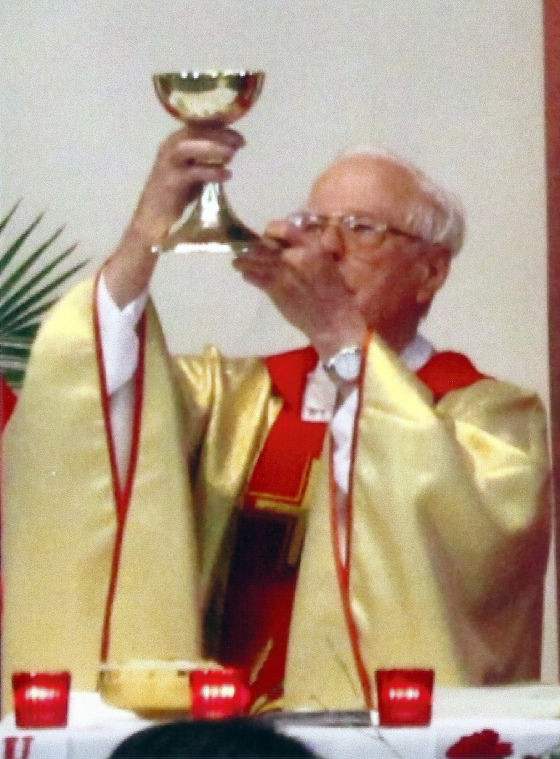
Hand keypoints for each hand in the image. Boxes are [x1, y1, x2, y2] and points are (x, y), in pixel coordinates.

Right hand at [130, 124, 244, 244]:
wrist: (152, 219)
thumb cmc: (174, 196)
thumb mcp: (192, 172)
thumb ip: (205, 161)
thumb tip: (229, 152)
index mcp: (174, 143)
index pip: (197, 127)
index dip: (220, 128)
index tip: (239, 137)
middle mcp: (168, 148)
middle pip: (194, 132)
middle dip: (219, 135)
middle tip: (240, 143)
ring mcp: (167, 164)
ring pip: (188, 147)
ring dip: (212, 148)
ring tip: (232, 154)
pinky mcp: (169, 182)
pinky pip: (192, 172)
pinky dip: (211, 171)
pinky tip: (226, 174)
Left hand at [233, 219, 366, 358]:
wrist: (334, 319)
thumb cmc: (336, 291)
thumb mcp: (327, 261)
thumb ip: (308, 249)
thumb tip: (289, 244)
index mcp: (310, 247)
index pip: (282, 228)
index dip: (271, 231)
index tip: (267, 235)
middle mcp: (293, 257)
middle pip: (263, 245)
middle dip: (253, 247)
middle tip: (246, 248)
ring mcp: (281, 274)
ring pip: (254, 261)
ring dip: (244, 261)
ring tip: (238, 262)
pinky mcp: (274, 290)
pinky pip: (254, 278)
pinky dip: (248, 275)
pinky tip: (245, 274)